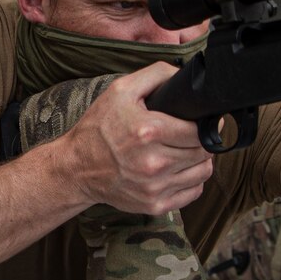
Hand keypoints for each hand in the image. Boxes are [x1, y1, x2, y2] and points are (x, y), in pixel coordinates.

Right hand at [60, 61, 213, 213]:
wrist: (76, 168)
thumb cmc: (99, 128)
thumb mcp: (121, 90)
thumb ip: (157, 74)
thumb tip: (185, 76)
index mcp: (148, 131)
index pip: (199, 130)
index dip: (204, 124)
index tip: (201, 121)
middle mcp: (153, 162)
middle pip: (204, 151)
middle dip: (200, 141)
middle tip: (189, 135)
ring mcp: (154, 187)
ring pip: (203, 172)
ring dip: (199, 160)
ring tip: (184, 152)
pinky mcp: (154, 205)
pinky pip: (193, 192)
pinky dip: (192, 181)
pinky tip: (177, 170)